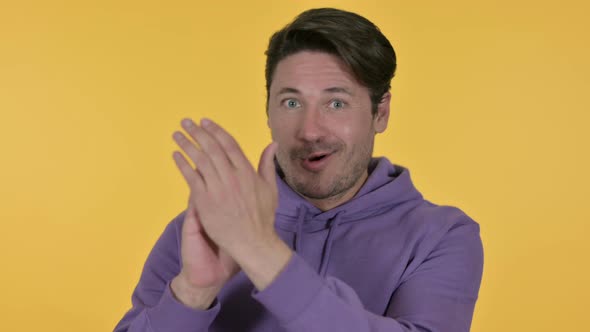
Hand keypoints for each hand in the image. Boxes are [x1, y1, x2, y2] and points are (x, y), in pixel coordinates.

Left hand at [172, 118, 291, 290]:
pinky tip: (176, 155)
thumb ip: (267, 164)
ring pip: (199, 160)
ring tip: (178, 134)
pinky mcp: (205, 201)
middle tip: (187, 122)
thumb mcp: (270, 188)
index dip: (216, 131)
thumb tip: (272, 144)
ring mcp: (217, 188)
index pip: (229, 144)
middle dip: (198, 133)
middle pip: (212, 148)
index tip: (205, 122)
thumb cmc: (262, 217)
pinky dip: (183, 165)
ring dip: (187, 145)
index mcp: (247, 171)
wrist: (252, 242)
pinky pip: (191, 178)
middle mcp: (231, 177)